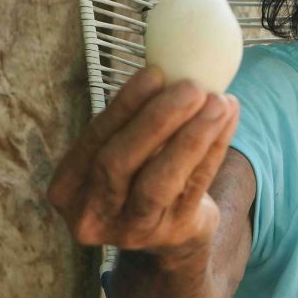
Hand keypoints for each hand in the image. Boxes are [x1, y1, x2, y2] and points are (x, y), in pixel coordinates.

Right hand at [48, 68, 239, 263]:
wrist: (169, 232)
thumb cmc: (142, 172)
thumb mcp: (123, 151)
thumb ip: (134, 117)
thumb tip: (170, 63)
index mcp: (68, 186)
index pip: (93, 139)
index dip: (125, 105)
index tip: (155, 72)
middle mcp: (91, 214)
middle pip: (118, 164)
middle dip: (158, 120)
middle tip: (192, 86)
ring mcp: (130, 231)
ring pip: (158, 182)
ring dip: (192, 136)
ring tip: (219, 101)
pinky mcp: (170, 234)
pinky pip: (195, 186)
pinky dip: (215, 148)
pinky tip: (229, 116)